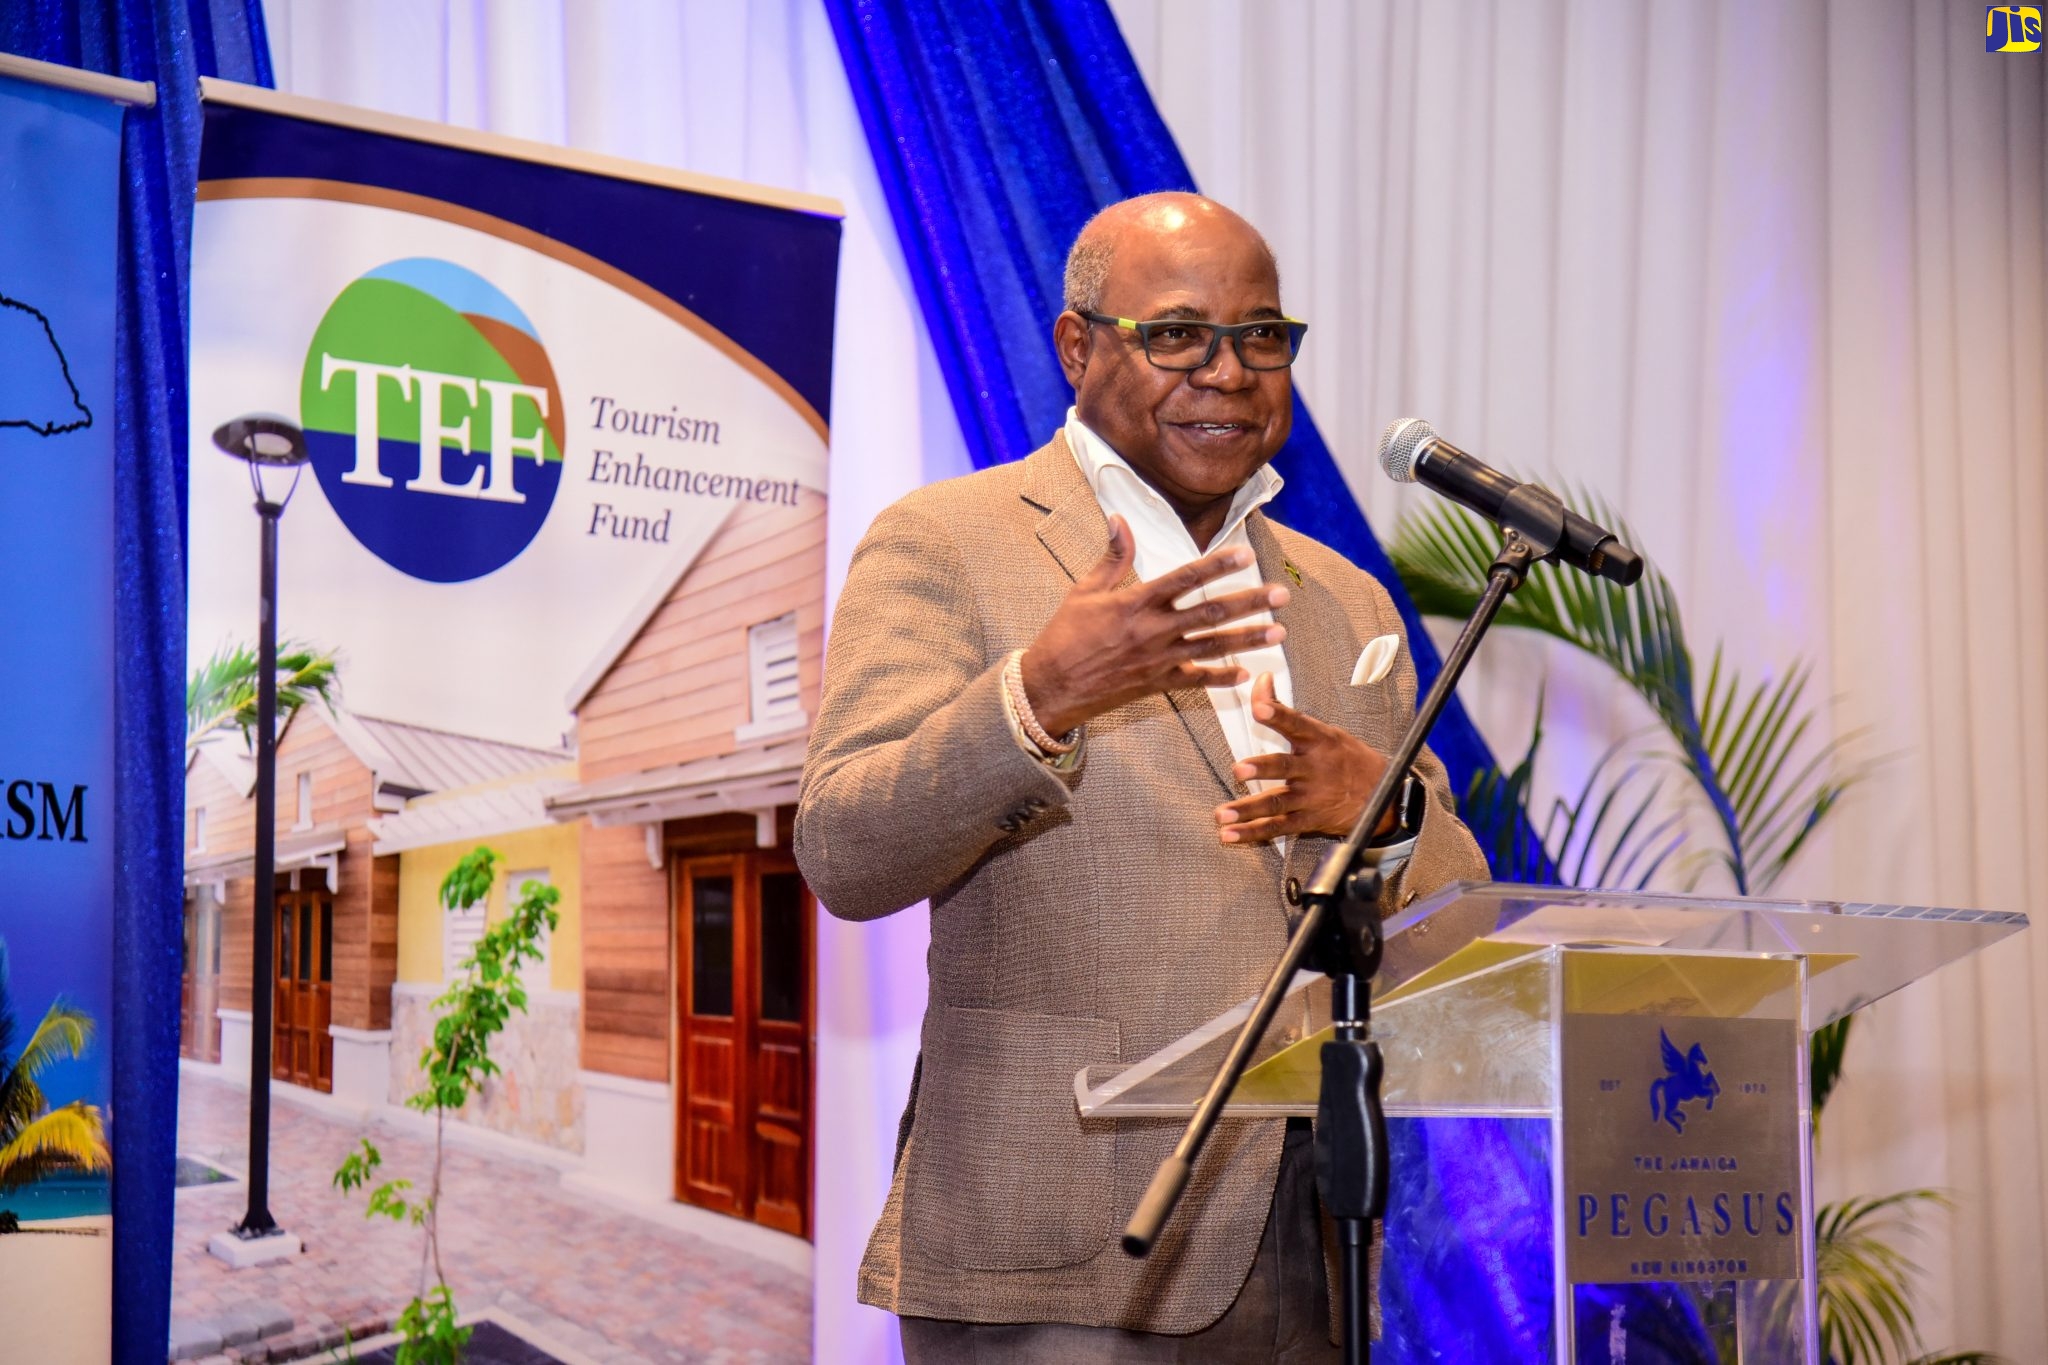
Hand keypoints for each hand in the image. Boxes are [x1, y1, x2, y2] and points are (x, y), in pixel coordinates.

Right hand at [1020, 515, 1288, 735]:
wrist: (1050, 687)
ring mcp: (1158, 660)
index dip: (1217, 564)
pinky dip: (1221, 677)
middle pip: (1210, 613)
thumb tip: (1119, 519)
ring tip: (1279, 632)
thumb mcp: (1084, 591)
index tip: (1245, 553)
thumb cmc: (1064, 636)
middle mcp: (1152, 630)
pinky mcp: (1156, 684)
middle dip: (1250, 603)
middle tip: (1281, 594)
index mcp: (1135, 602)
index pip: (1185, 578)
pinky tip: (1245, 674)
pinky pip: (1196, 680)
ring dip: (1249, 639)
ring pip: (1212, 647)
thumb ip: (1112, 557)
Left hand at [1215, 673, 1393, 842]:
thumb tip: (1261, 679)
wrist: (1385, 796)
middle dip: (1262, 768)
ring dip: (1248, 809)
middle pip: (1284, 766)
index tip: (1260, 708)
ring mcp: (1311, 796)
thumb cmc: (1348, 758)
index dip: (1277, 715)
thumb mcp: (1324, 731)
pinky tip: (1231, 835)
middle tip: (1239, 769)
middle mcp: (1314, 767)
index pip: (1295, 723)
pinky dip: (1253, 833)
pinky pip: (1278, 827)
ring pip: (1277, 802)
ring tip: (1223, 814)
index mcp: (1319, 740)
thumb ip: (1286, 711)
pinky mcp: (1309, 819)